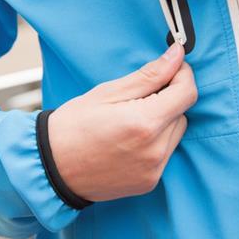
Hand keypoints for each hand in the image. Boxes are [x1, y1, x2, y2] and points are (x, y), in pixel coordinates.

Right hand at [48, 43, 196, 201]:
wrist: (50, 168)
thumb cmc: (74, 125)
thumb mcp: (109, 91)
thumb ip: (150, 74)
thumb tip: (176, 56)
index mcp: (145, 123)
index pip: (187, 93)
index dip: (183, 75)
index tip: (172, 68)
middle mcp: (155, 150)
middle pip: (182, 112)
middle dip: (169, 97)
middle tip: (139, 95)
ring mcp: (153, 169)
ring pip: (176, 132)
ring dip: (164, 119)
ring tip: (131, 117)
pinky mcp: (150, 182)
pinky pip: (166, 151)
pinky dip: (156, 140)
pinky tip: (130, 137)